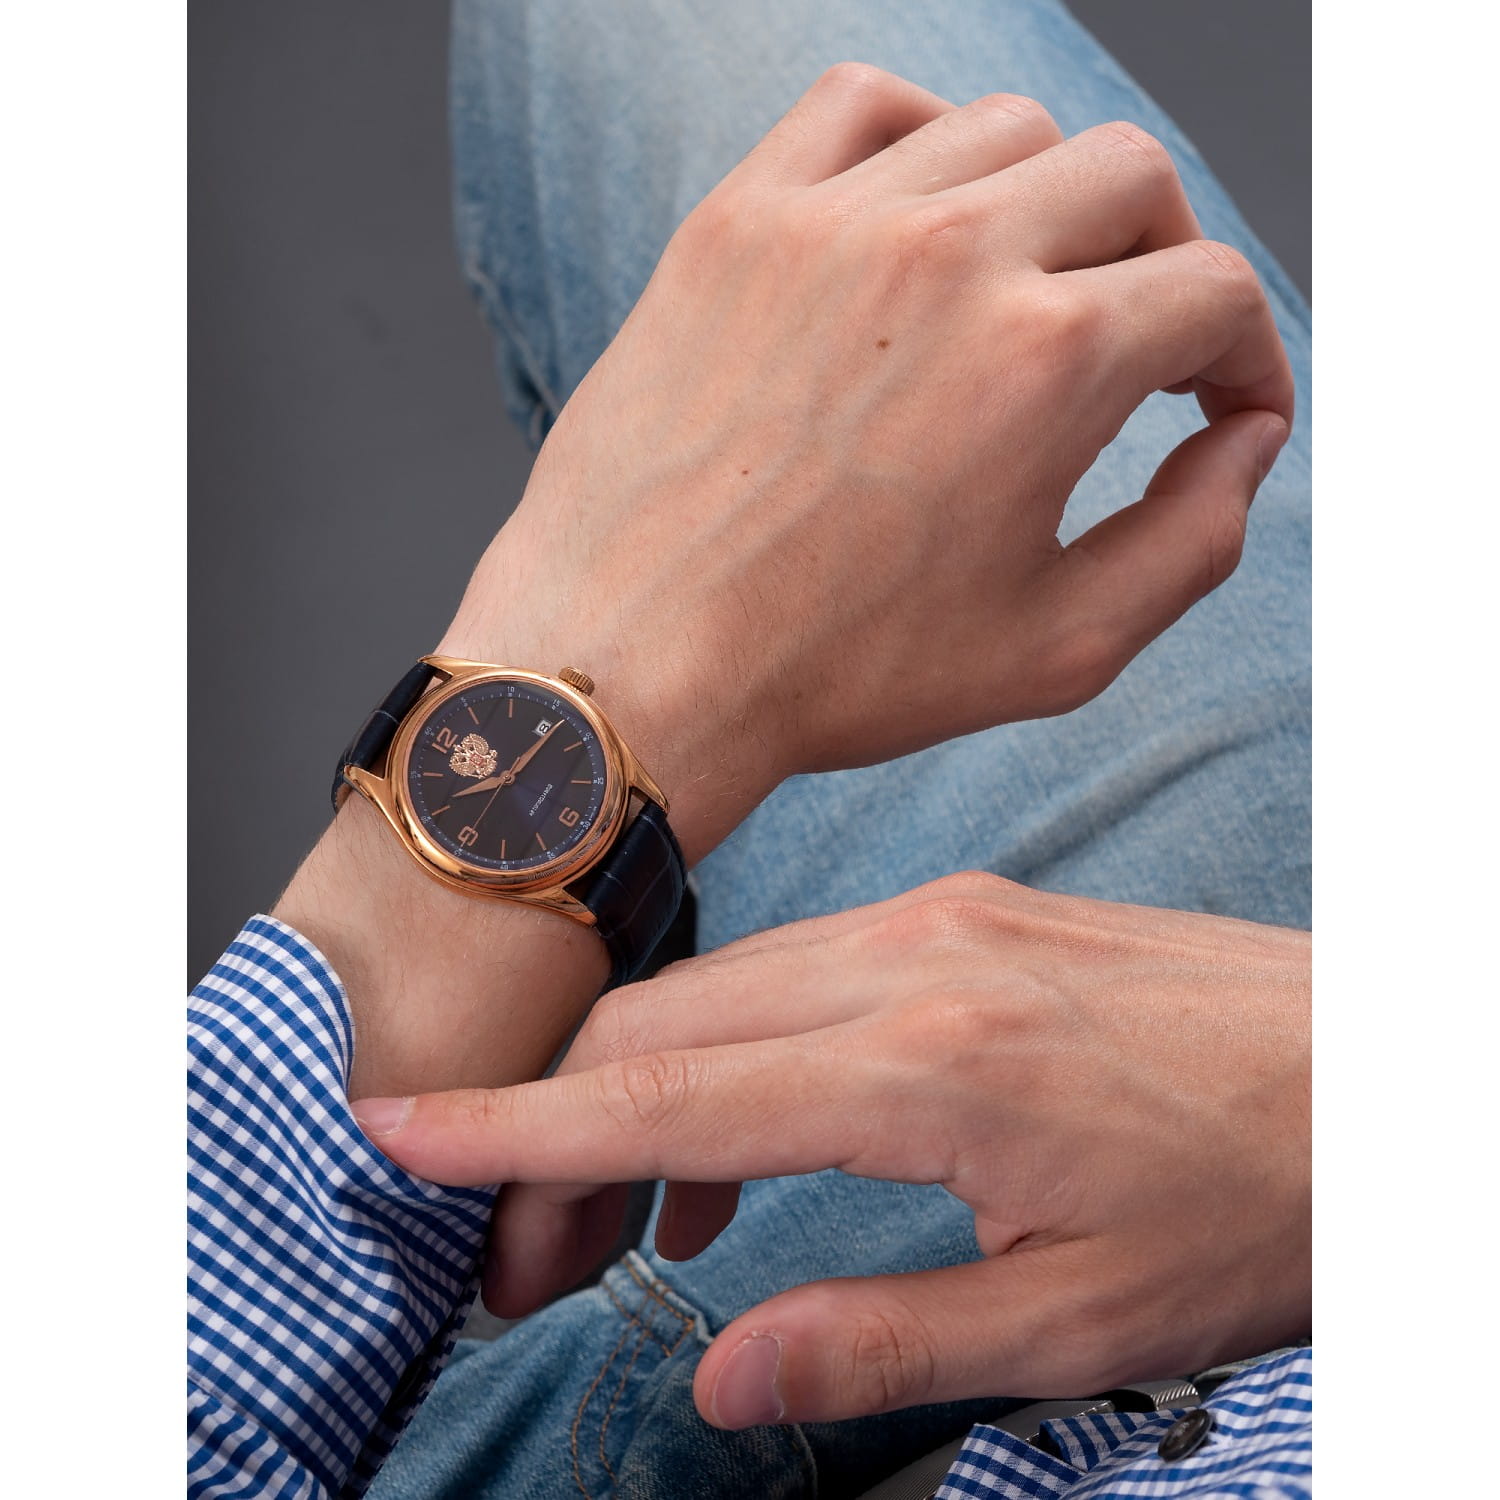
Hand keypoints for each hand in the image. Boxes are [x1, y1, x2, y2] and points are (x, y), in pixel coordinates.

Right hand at [354, 872, 1310, 1429]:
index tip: (401, 1132)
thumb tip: (720, 1366)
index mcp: (930, 1068)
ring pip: (716, 988)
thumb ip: (878, 1341)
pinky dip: (728, 1050)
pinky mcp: (965, 912)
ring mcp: (939, 919)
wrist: (1384, 1075)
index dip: (514, 1127)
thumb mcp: (1078, 1321)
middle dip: (560, 1134)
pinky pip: (791, 969)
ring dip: (640, 1091)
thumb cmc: (1259, 1198)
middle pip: (663, 1027)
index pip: (664, 1097)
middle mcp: (913, 960)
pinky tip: (739, 1146)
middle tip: (527, 1257)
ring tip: (625, 1224)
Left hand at [438, 63, 1292, 860]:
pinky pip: (860, 105)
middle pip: (1134, 181)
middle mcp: (951, 260)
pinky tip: (920, 220)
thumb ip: (1194, 542)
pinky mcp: (737, 222)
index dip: (1246, 355)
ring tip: (1027, 293)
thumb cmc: (833, 675)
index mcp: (1047, 362)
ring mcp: (832, 224)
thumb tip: (1244, 442)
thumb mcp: (1058, 650)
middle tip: (1141, 346)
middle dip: (1167, 264)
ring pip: (1010, 130)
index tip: (1222, 402)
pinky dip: (920, 139)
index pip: (1215, 292)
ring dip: (1052, 203)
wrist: (635, 666)